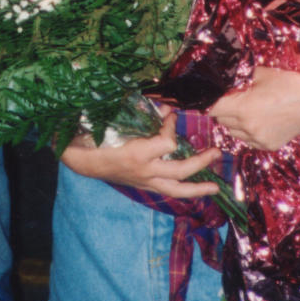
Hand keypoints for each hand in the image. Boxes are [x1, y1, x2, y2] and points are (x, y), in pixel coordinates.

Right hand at [60, 112, 220, 197]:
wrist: (84, 161)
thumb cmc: (98, 139)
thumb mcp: (118, 124)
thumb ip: (144, 117)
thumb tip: (166, 109)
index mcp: (137, 154)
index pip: (167, 142)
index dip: (172, 127)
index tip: (171, 116)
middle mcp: (145, 171)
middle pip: (180, 170)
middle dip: (201, 162)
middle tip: (215, 152)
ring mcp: (145, 181)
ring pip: (177, 190)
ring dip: (198, 189)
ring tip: (215, 188)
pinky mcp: (144, 186)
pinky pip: (168, 191)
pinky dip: (183, 191)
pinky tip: (195, 190)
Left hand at [209, 66, 299, 150]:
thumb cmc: (288, 82)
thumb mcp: (259, 75)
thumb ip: (239, 81)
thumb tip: (225, 81)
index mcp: (242, 108)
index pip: (213, 109)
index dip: (211, 102)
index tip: (213, 98)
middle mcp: (248, 127)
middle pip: (222, 122)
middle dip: (223, 112)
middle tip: (231, 102)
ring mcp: (259, 139)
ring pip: (233, 133)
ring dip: (234, 124)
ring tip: (246, 112)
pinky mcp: (270, 145)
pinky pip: (249, 142)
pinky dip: (248, 133)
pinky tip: (258, 122)